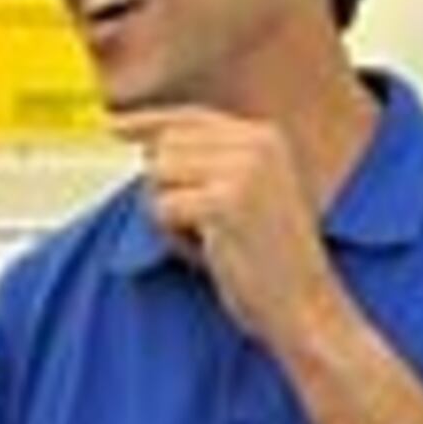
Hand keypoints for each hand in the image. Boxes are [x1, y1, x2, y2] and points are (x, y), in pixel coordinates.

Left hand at [111, 107, 350, 359]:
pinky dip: (174, 239)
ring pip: (158, 175)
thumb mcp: (248, 195)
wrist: (306, 306)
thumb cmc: (274, 263)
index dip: (150, 121)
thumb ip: (208, 163)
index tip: (115, 125)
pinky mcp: (225, 203)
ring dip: (169, 216)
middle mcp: (257, 143)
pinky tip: (208, 254)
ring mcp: (243, 170)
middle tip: (199, 228)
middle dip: (166, 189)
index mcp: (266, 136)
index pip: (190, 117)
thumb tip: (145, 143)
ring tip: (208, 241)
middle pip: (165, 145)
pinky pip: (162, 209)